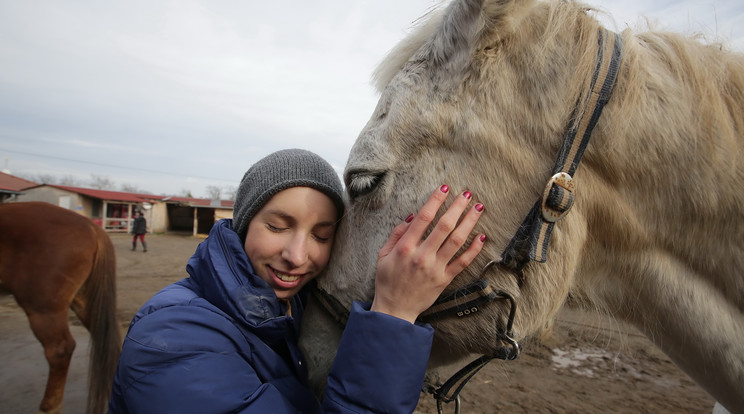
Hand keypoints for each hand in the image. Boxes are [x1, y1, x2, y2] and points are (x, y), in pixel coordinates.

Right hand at [371, 185, 485, 322]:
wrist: (395, 310)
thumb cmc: (387, 280)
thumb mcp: (383, 255)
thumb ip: (397, 234)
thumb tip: (413, 216)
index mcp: (406, 247)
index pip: (424, 217)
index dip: (436, 200)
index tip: (445, 187)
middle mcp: (422, 256)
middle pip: (444, 226)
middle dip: (457, 207)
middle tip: (468, 193)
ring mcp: (435, 268)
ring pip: (456, 241)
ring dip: (469, 222)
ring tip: (478, 208)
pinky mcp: (444, 279)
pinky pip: (462, 262)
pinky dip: (474, 249)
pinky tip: (482, 236)